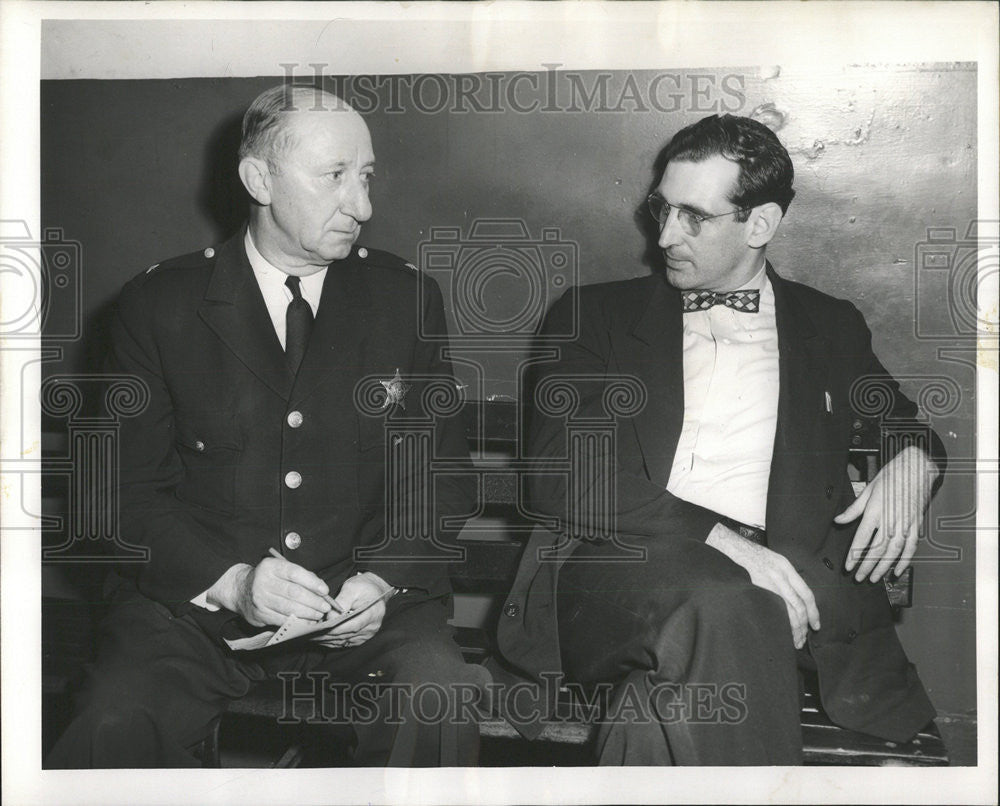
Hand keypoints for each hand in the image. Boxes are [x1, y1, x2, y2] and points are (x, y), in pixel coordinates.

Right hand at [209, 557, 332, 627]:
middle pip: (293, 592)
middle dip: (313, 601)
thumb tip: (321, 588)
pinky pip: (281, 620)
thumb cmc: (269, 578)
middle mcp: (263, 582)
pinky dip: (297, 622)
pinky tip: (307, 622)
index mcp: (271, 566)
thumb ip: (300, 575)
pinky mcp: (259, 614)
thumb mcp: (280, 569)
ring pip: (288, 608)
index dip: (312, 582)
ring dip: (307, 613)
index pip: (295, 573)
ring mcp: (260, 599)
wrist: (240, 590)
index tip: (324, 590)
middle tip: (325, 606)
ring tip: (319, 614)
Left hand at [311, 572, 393, 648]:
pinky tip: (320, 638)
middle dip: (327, 634)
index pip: (352, 625)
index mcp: (372, 614)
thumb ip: (342, 601)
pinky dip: (332, 642)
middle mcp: (371, 627)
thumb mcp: (353, 588)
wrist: (375, 591)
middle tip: (310, 632)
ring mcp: (367, 635)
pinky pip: (344, 643)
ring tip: (312, 636)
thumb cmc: (364, 587)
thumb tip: (330, 615)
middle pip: (346, 635)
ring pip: (343, 641)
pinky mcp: (361, 638)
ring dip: (327, 640)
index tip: (320, 626)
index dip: (335, 627)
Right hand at [706, 524, 819, 648]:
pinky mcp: (756, 589)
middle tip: (803, 639)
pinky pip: (772, 609)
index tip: (815, 625)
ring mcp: (767, 582)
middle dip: (803, 625)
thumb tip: (796, 599)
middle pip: (798, 605)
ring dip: (793, 627)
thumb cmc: (752, 555)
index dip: (813, 612)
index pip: (806, 594)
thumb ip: (786, 577)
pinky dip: (778, 622)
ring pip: (786, 610)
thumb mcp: (774, 560)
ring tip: (794, 640)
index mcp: (786, 567)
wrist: (732, 549)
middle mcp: (780, 575)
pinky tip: (779, 630)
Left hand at [835, 446, 937, 581]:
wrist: (917, 469)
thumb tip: (838, 521)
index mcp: (875, 511)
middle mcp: (890, 520)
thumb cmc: (891, 477)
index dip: (854, 555)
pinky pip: (911, 547)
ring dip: (883, 567)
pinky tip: (897, 571)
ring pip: (894, 552)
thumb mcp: (868, 489)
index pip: (861, 539)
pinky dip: (904, 561)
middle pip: (877, 550)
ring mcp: (906, 524)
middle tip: (859, 578)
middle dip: (867, 566)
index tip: (848, 567)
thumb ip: (853, 509)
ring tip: (874, 578)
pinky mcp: (917, 525)